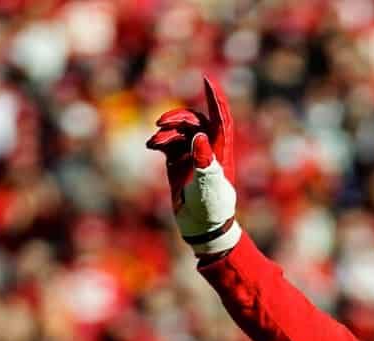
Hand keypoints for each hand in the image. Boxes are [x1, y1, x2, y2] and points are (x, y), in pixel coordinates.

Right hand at [145, 76, 241, 254]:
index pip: (220, 118)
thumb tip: (198, 137)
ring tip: (155, 140)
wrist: (202, 227)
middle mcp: (208, 149)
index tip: (206, 79)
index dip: (215, 98)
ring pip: (180, 131)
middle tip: (161, 122)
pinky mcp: (178, 163)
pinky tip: (152, 145)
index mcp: (221, 150)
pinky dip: (160, 140)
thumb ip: (205, 160)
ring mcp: (193, 155)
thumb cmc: (212, 207)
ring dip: (166, 130)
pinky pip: (168, 143)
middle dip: (178, 117)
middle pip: (196, 121)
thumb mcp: (209, 184)